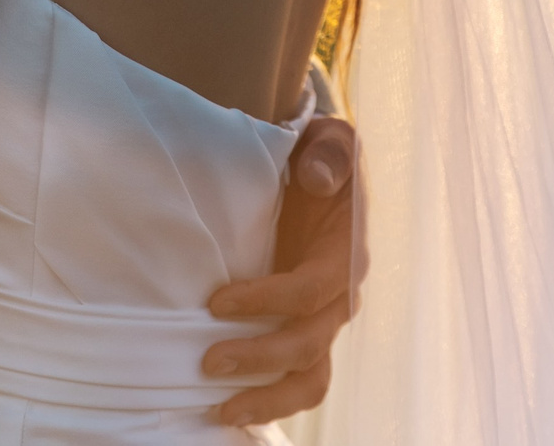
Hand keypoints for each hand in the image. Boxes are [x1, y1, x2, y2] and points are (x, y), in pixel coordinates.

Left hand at [202, 115, 361, 427]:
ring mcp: (322, 320)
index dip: (267, 300)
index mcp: (346, 253)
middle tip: (207, 362)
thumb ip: (329, 154)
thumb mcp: (330, 140)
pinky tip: (229, 410)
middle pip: (307, 344)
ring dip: (266, 398)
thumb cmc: (319, 158)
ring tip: (219, 411)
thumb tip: (315, 177)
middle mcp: (339, 297)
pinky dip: (268, 400)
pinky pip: (296, 380)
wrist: (318, 176)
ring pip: (308, 378)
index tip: (216, 302)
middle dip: (258, 357)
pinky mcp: (303, 332)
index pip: (310, 289)